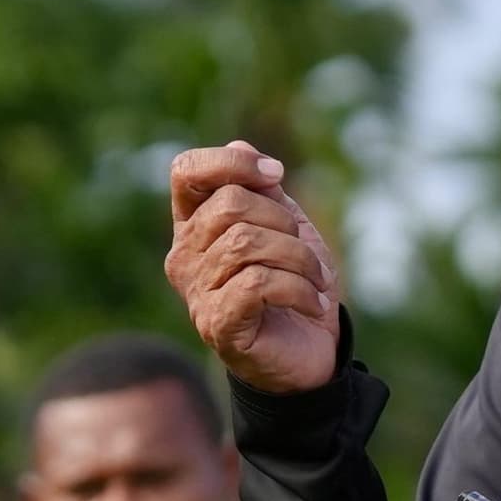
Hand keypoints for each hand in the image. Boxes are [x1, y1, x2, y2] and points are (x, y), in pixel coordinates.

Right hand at [165, 140, 341, 394]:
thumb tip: (240, 145)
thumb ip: (262, 190)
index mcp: (194, 226)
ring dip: (299, 259)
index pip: (186, 171)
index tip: (276, 176)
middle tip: (307, 253)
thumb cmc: (294, 288)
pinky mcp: (217, 324)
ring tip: (316, 281)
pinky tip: (312, 302)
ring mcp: (197, 292)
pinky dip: (297, 287)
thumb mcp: (286, 227)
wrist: (309, 354)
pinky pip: (256, 282)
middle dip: (284, 221)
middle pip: (230, 205)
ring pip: (247, 243)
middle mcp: (184, 256)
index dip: (231, 163)